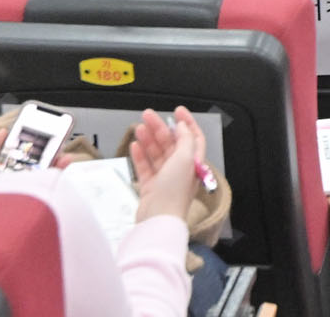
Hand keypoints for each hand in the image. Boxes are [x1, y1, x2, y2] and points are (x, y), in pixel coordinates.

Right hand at [128, 105, 205, 222]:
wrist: (158, 219)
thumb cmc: (174, 191)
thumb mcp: (184, 158)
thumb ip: (185, 140)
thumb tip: (183, 127)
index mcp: (193, 162)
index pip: (193, 137)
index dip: (187, 122)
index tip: (177, 111)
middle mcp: (181, 170)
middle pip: (171, 143)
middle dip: (160, 128)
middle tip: (147, 115)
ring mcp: (165, 179)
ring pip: (157, 154)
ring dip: (149, 139)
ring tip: (138, 128)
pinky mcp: (151, 188)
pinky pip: (145, 167)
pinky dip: (140, 156)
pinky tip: (135, 146)